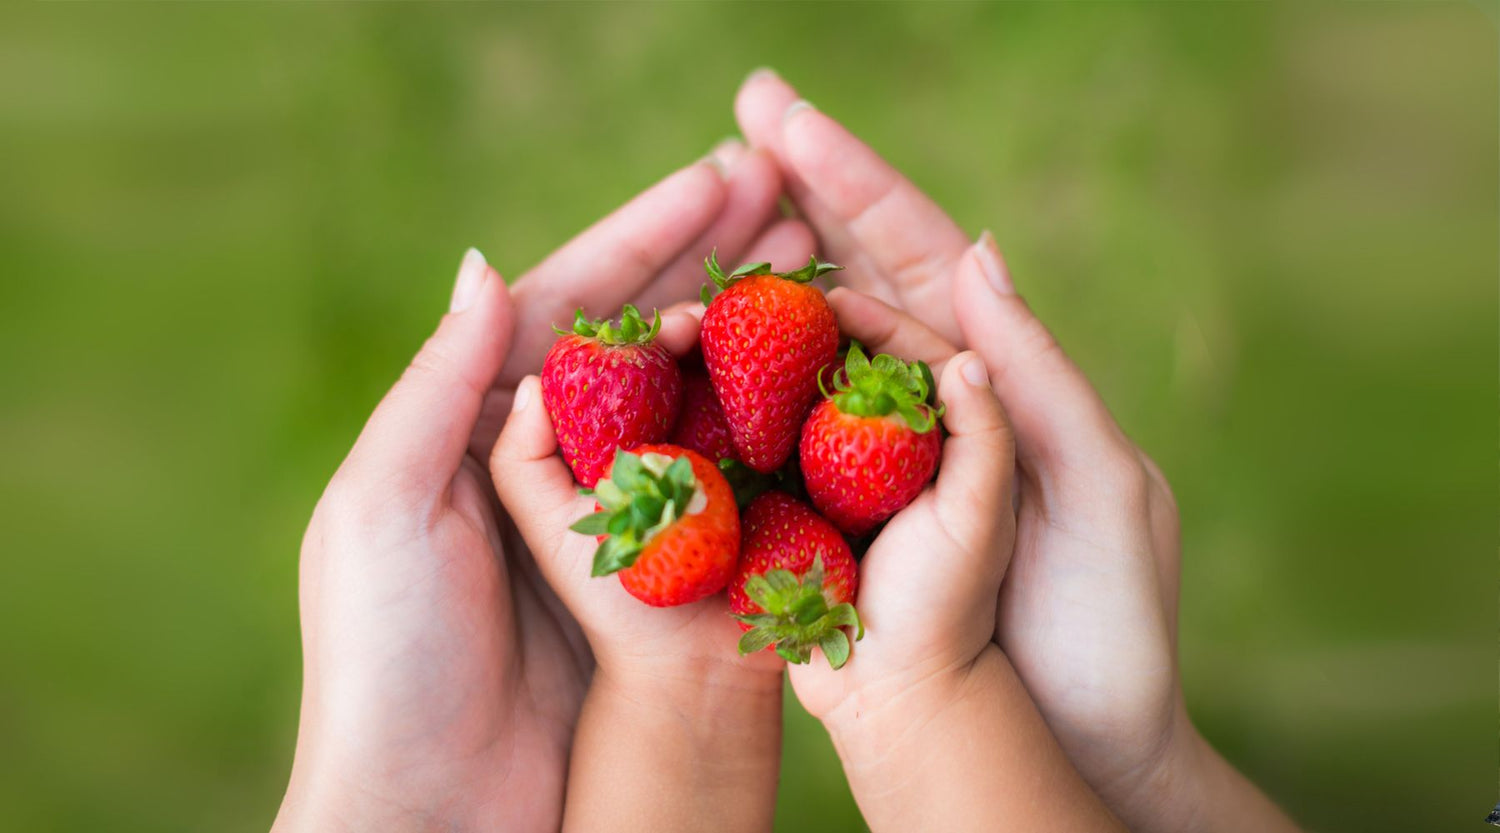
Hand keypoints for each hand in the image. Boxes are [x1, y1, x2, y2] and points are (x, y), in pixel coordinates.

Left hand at [275, 146, 810, 831]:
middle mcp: (551, 455)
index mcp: (476, 423)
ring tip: (820, 257)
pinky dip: (765, 419)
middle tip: (792, 193)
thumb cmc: (388, 658)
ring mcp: (615, 511)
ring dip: (752, 321)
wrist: (439, 806)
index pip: (572, 301)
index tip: (724, 174)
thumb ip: (438, 387)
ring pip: (691, 391)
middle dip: (715, 257)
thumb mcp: (383, 505)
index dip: (649, 234)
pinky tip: (816, 372)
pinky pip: (716, 479)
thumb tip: (486, 268)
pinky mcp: (659, 572)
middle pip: (643, 330)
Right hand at [735, 71, 1297, 831]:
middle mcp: (924, 398)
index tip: (777, 111)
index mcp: (997, 375)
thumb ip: (1038, 377)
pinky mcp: (822, 512)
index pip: (917, 251)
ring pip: (800, 340)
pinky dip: (724, 380)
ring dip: (749, 274)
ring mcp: (865, 452)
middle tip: (737, 112)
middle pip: (853, 271)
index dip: (849, 175)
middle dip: (796, 189)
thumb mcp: (1098, 488)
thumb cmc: (1102, 624)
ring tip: (688, 214)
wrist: (1055, 742)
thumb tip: (979, 251)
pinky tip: (679, 341)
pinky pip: (768, 431)